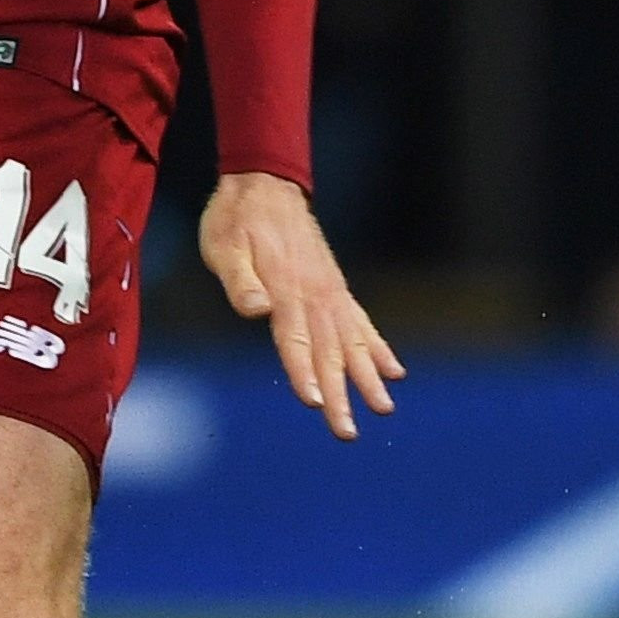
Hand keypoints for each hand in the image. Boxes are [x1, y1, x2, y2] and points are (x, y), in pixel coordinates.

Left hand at [200, 171, 402, 439]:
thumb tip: (257, 310)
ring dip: (367, 378)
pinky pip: (362, 323)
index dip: (304, 373)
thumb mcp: (223, 246)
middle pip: (328, 352)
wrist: (264, 185)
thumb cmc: (234, 220)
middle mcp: (314, 296)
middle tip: (346, 432)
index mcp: (285, 290)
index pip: (295, 341)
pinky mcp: (335, 287)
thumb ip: (240, 281)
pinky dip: (378, 348)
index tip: (316, 403)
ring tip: (384, 409)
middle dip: (339, 394)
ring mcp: (330, 292)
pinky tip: (395, 372)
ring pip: (352, 343)